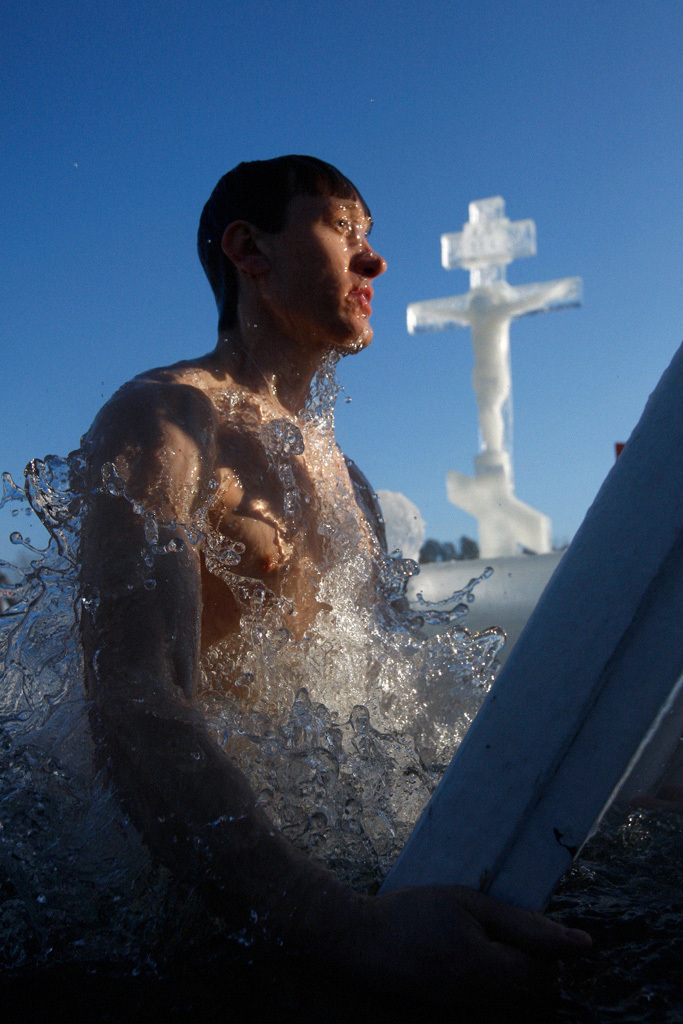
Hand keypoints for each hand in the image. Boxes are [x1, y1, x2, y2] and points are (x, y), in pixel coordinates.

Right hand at [333, 885, 590, 1002]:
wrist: (361, 944)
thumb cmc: (413, 914)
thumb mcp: (469, 903)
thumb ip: (526, 925)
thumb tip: (583, 944)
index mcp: (487, 970)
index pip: (547, 974)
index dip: (542, 949)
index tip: (516, 929)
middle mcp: (483, 1006)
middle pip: (540, 1001)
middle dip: (534, 970)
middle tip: (505, 942)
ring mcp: (469, 1020)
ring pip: (523, 1014)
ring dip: (520, 989)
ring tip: (492, 959)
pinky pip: (500, 1020)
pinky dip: (502, 1004)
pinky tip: (482, 979)